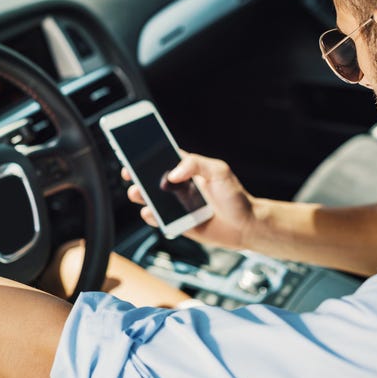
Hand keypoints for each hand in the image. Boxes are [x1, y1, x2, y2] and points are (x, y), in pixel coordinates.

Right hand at [122, 153, 254, 248]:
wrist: (245, 226)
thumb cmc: (235, 196)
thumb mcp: (219, 171)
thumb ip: (196, 165)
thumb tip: (173, 173)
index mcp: (188, 169)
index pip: (163, 157)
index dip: (147, 154)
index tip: (133, 151)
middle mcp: (179, 186)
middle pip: (151, 178)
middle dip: (137, 174)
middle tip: (130, 172)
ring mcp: (177, 204)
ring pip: (151, 198)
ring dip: (140, 195)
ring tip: (137, 193)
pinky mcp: (177, 222)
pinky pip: (158, 219)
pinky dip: (150, 216)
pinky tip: (149, 212)